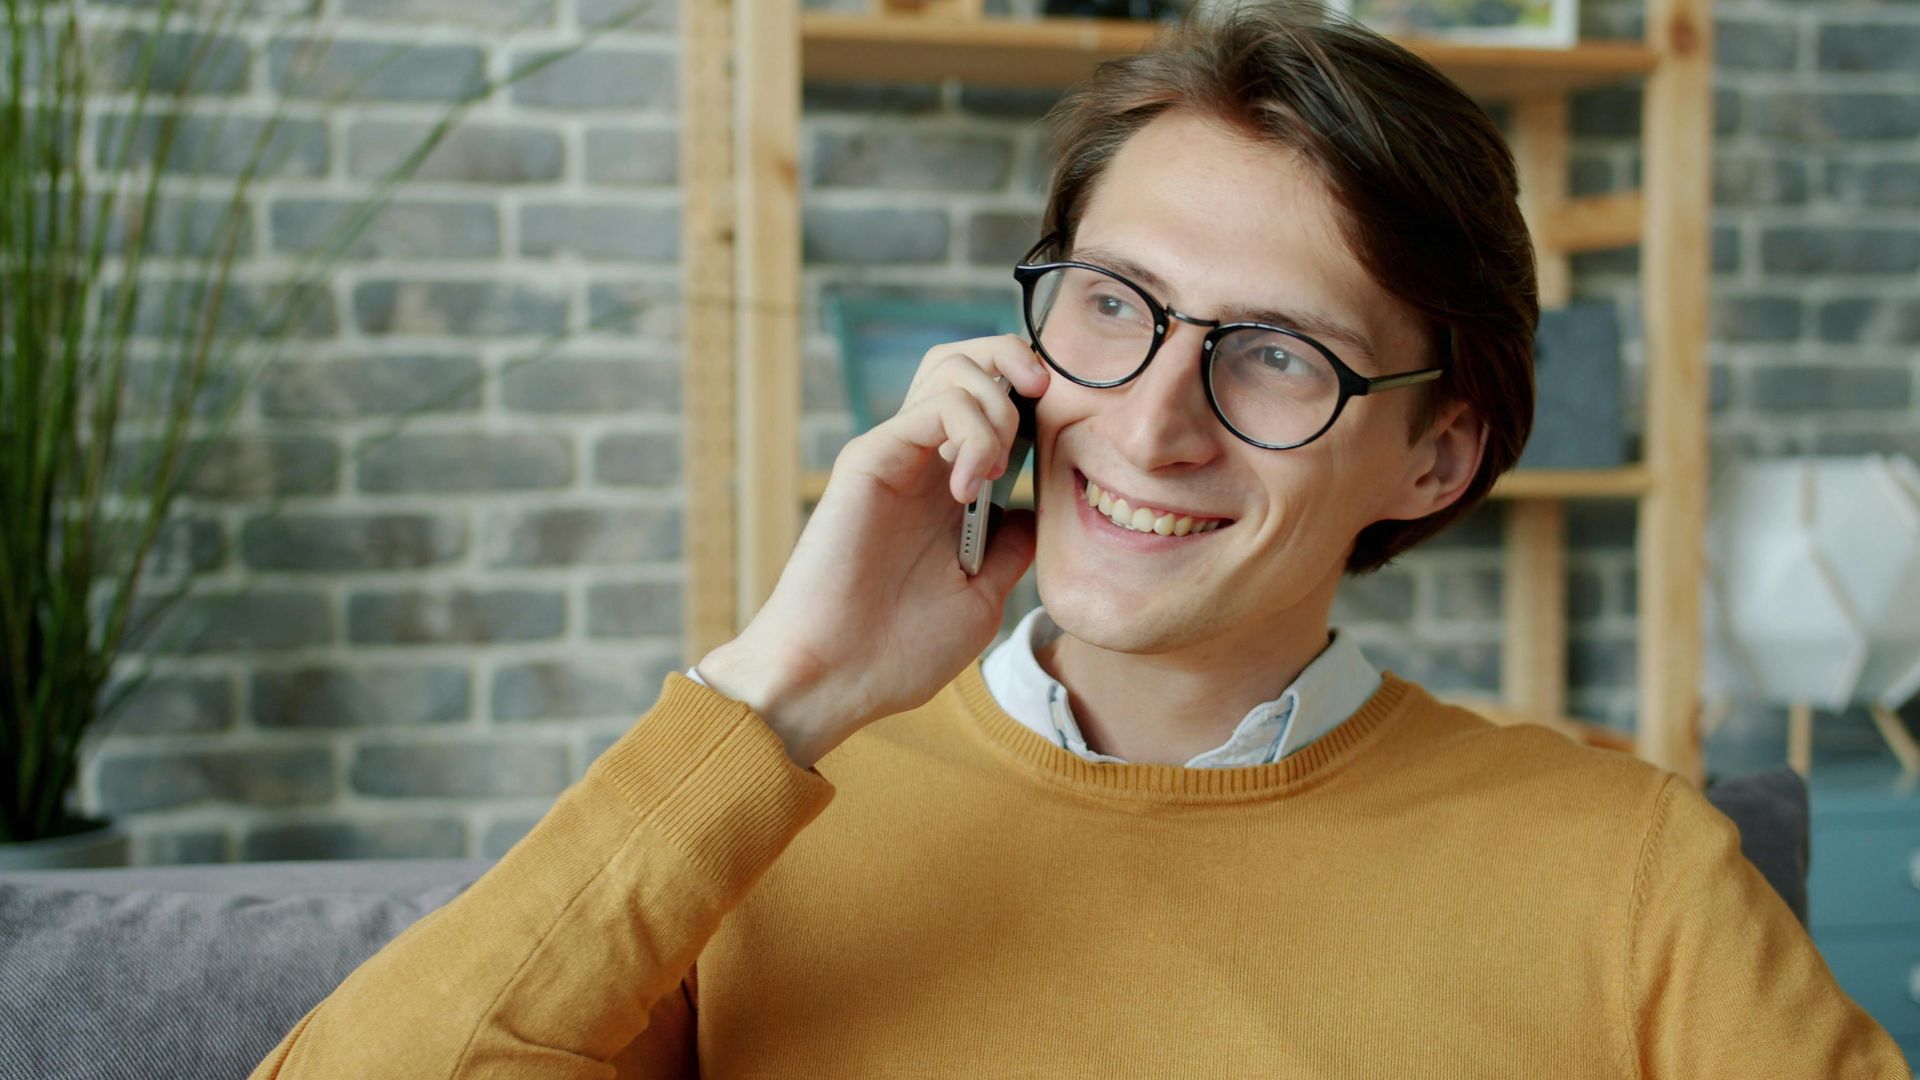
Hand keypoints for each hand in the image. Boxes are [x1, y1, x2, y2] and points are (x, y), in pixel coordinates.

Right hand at [696, 335, 1049, 767]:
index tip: (1064, 433)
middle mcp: (922, 461)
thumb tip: (1040, 508)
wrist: (836, 679)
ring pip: (952, 367)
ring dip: (997, 403)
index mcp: (948, 489)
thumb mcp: (982, 596)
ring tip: (994, 466)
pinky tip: (968, 487)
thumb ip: (1011, 546)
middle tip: (1043, 401)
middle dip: (1017, 362)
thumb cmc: (898, 651)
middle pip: (968, 361)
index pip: (992, 401)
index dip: (1033, 397)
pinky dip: (972, 430)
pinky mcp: (870, 458)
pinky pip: (935, 405)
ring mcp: (895, 454)